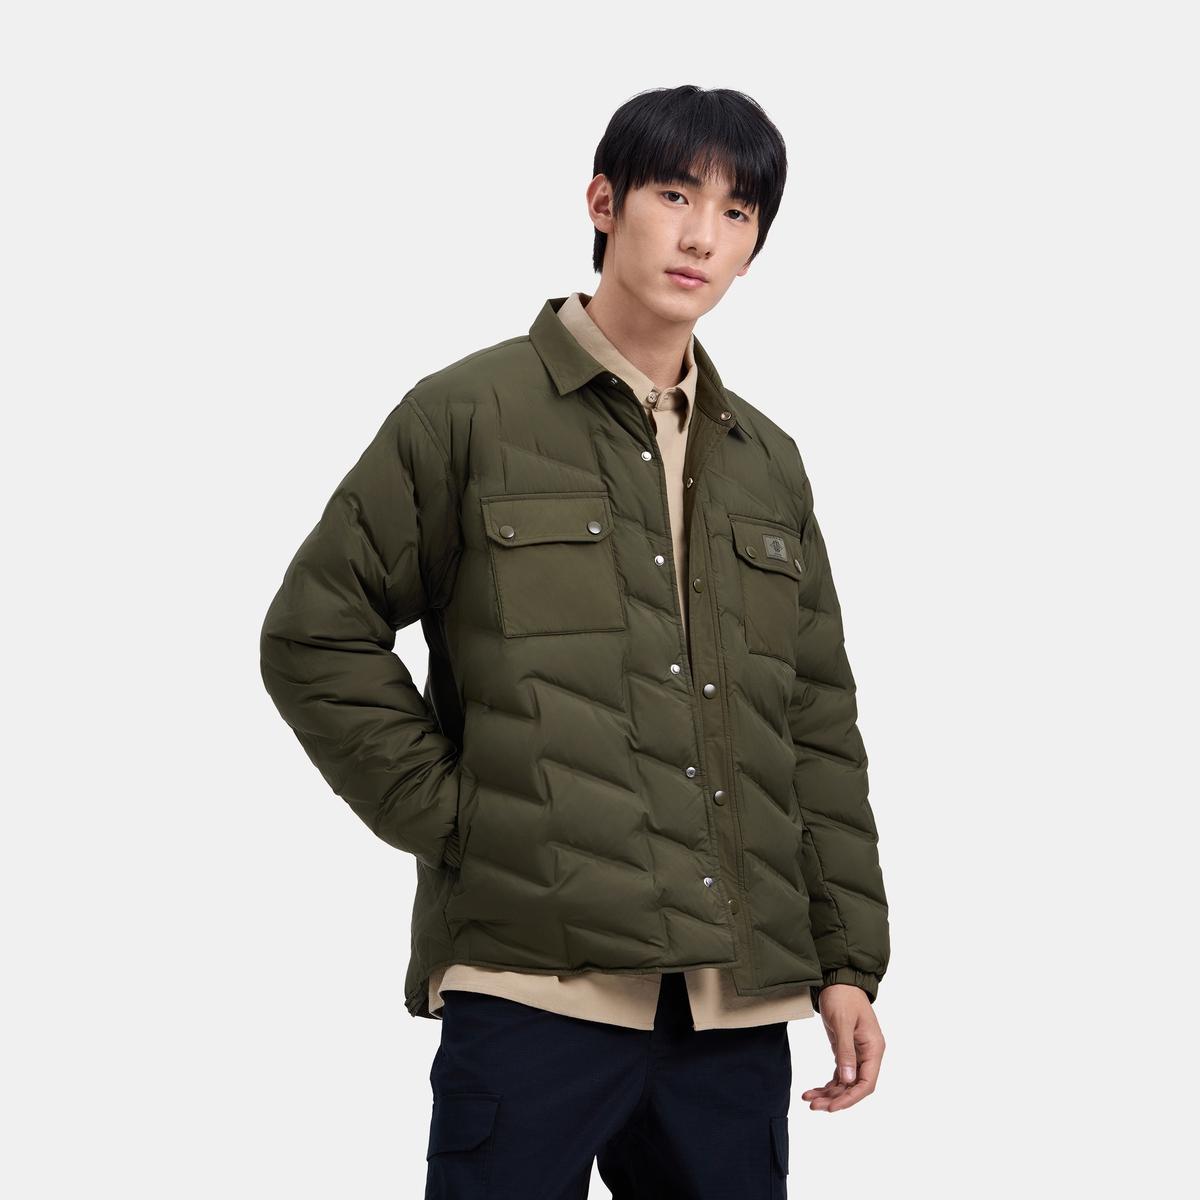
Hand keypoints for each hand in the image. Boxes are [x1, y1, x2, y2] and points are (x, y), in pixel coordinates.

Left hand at [802, 984, 884, 1111]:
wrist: (837, 980)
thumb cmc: (843, 997)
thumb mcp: (843, 1023)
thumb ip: (846, 1051)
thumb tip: (849, 1081)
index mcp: (873, 1049)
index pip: (867, 1083)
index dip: (851, 1098)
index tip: (833, 1107)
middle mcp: (868, 1055)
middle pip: (855, 1087)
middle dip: (836, 1098)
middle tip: (814, 1106)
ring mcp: (857, 1054)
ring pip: (845, 1083)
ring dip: (829, 1094)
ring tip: (809, 1100)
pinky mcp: (845, 1051)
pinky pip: (839, 1074)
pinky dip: (827, 1084)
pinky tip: (813, 1091)